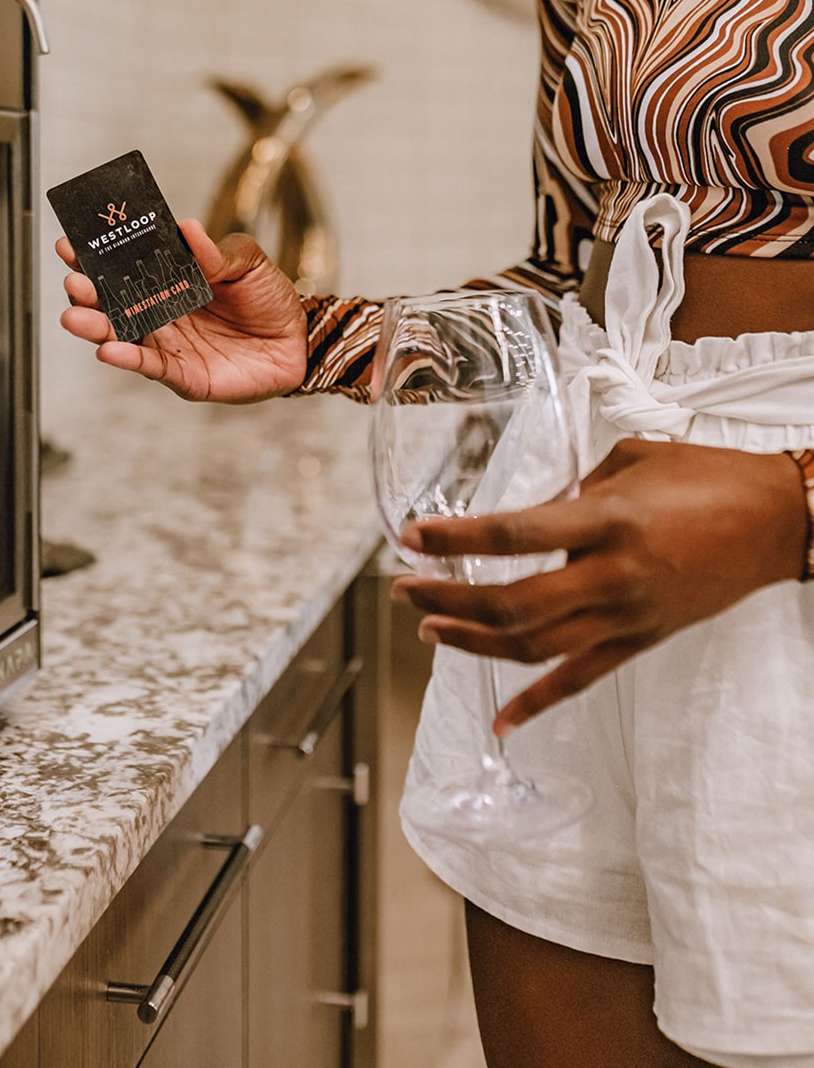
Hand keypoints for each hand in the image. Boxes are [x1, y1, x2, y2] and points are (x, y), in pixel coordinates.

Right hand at [58, 219, 307, 401]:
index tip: (70, 244)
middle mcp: (160, 312)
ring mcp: (168, 345)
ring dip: (96, 328)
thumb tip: (187, 227)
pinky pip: (151, 367)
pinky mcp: (183, 375)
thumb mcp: (248, 263)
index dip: (96, 256)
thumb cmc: (269, 298)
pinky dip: (128, 360)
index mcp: (168, 280)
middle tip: (73, 280)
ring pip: (122, 336)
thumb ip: (217, 252)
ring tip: (75, 317)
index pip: (124, 266)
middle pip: (113, 302)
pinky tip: (108, 350)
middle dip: (87, 292)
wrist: (299, 340)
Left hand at [392, 438, 809, 733]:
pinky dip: (536, 704)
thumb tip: (531, 516)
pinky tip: (500, 720)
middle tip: (403, 587)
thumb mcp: (630, 461)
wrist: (777, 522)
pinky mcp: (641, 642)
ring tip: (428, 629)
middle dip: (447, 599)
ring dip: (473, 643)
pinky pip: (580, 681)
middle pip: (512, 604)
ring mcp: (627, 617)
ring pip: (535, 648)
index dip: (455, 539)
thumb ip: (573, 489)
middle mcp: (612, 575)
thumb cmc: (707, 476)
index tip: (408, 537)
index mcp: (607, 520)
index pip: (513, 534)